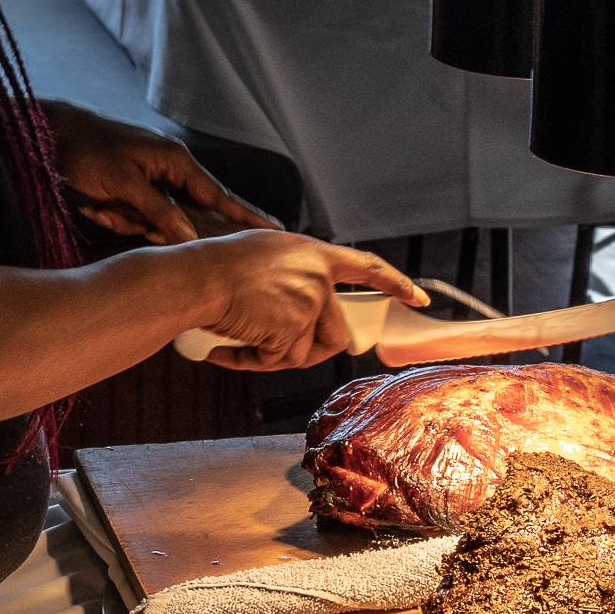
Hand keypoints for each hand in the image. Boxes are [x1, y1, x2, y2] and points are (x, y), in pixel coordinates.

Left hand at [41, 101, 281, 243]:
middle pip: (183, 215)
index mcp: (175, 162)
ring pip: (155, 221)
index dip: (246, 216)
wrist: (48, 137)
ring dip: (125, 218)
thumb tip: (190, 239)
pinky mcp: (132, 190)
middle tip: (122, 210)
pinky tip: (93, 202)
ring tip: (99, 202)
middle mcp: (169, 171)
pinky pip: (134, 217)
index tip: (275, 230)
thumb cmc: (86, 151)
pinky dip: (113, 215)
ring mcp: (151, 181)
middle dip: (150, 221)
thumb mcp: (122, 183)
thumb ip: (158, 211)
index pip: (219, 196)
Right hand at [191, 231, 428, 370]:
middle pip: (334, 333)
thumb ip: (291, 272)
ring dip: (270, 355)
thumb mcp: (263, 252)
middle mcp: (317, 277)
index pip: (366, 268)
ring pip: (301, 352)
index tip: (417, 297)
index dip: (394, 283)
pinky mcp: (293, 329)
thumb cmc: (216, 265)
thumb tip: (296, 301)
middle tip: (273, 348)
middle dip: (307, 350)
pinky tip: (228, 346)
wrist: (197, 278)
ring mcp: (308, 304)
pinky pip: (278, 361)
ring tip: (239, 336)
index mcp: (313, 254)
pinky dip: (252, 361)